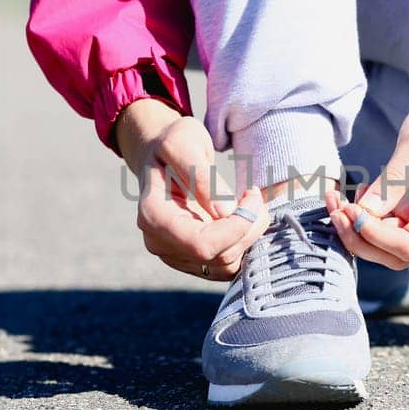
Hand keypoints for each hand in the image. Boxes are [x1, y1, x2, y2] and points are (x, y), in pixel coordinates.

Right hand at [117, 100, 267, 280]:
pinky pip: (227, 266)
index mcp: (153, 216)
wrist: (162, 154)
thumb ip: (201, 177)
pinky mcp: (192, 259)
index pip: (201, 244)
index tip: (252, 196)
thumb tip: (225, 212)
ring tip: (250, 204)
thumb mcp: (184, 144)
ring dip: (249, 236)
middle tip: (255, 196)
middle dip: (248, 228)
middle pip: (218, 256)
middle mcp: (160, 243)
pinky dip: (243, 244)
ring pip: (227, 265)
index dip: (236, 227)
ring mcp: (175, 255)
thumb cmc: (172, 143)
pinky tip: (244, 218)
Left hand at [327, 76, 408, 268]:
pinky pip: (385, 224)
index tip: (351, 209)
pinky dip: (365, 216)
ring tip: (336, 200)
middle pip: (394, 255)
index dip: (374, 236)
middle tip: (335, 208)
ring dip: (356, 229)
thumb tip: (365, 212)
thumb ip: (394, 179)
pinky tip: (355, 194)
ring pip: (386, 243)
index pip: (408, 246)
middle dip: (359, 238)